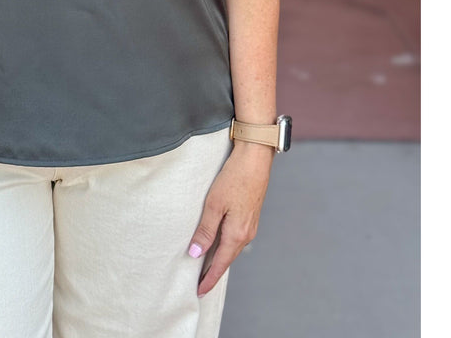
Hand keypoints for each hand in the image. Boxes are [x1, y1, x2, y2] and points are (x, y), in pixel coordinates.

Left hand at [187, 141, 273, 295]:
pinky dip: (226, 246)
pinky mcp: (250, 216)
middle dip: (214, 272)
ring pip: (232, 248)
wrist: (255, 158)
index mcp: (237, 234)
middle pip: (227, 259)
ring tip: (205, 266)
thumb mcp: (214, 204)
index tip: (199, 291)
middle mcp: (247, 233)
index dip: (209, 279)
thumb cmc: (234, 178)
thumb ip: (206, 230)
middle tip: (199, 284)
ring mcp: (250, 225)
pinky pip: (236, 238)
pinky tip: (218, 243)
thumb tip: (195, 253)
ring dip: (220, 259)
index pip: (220, 264)